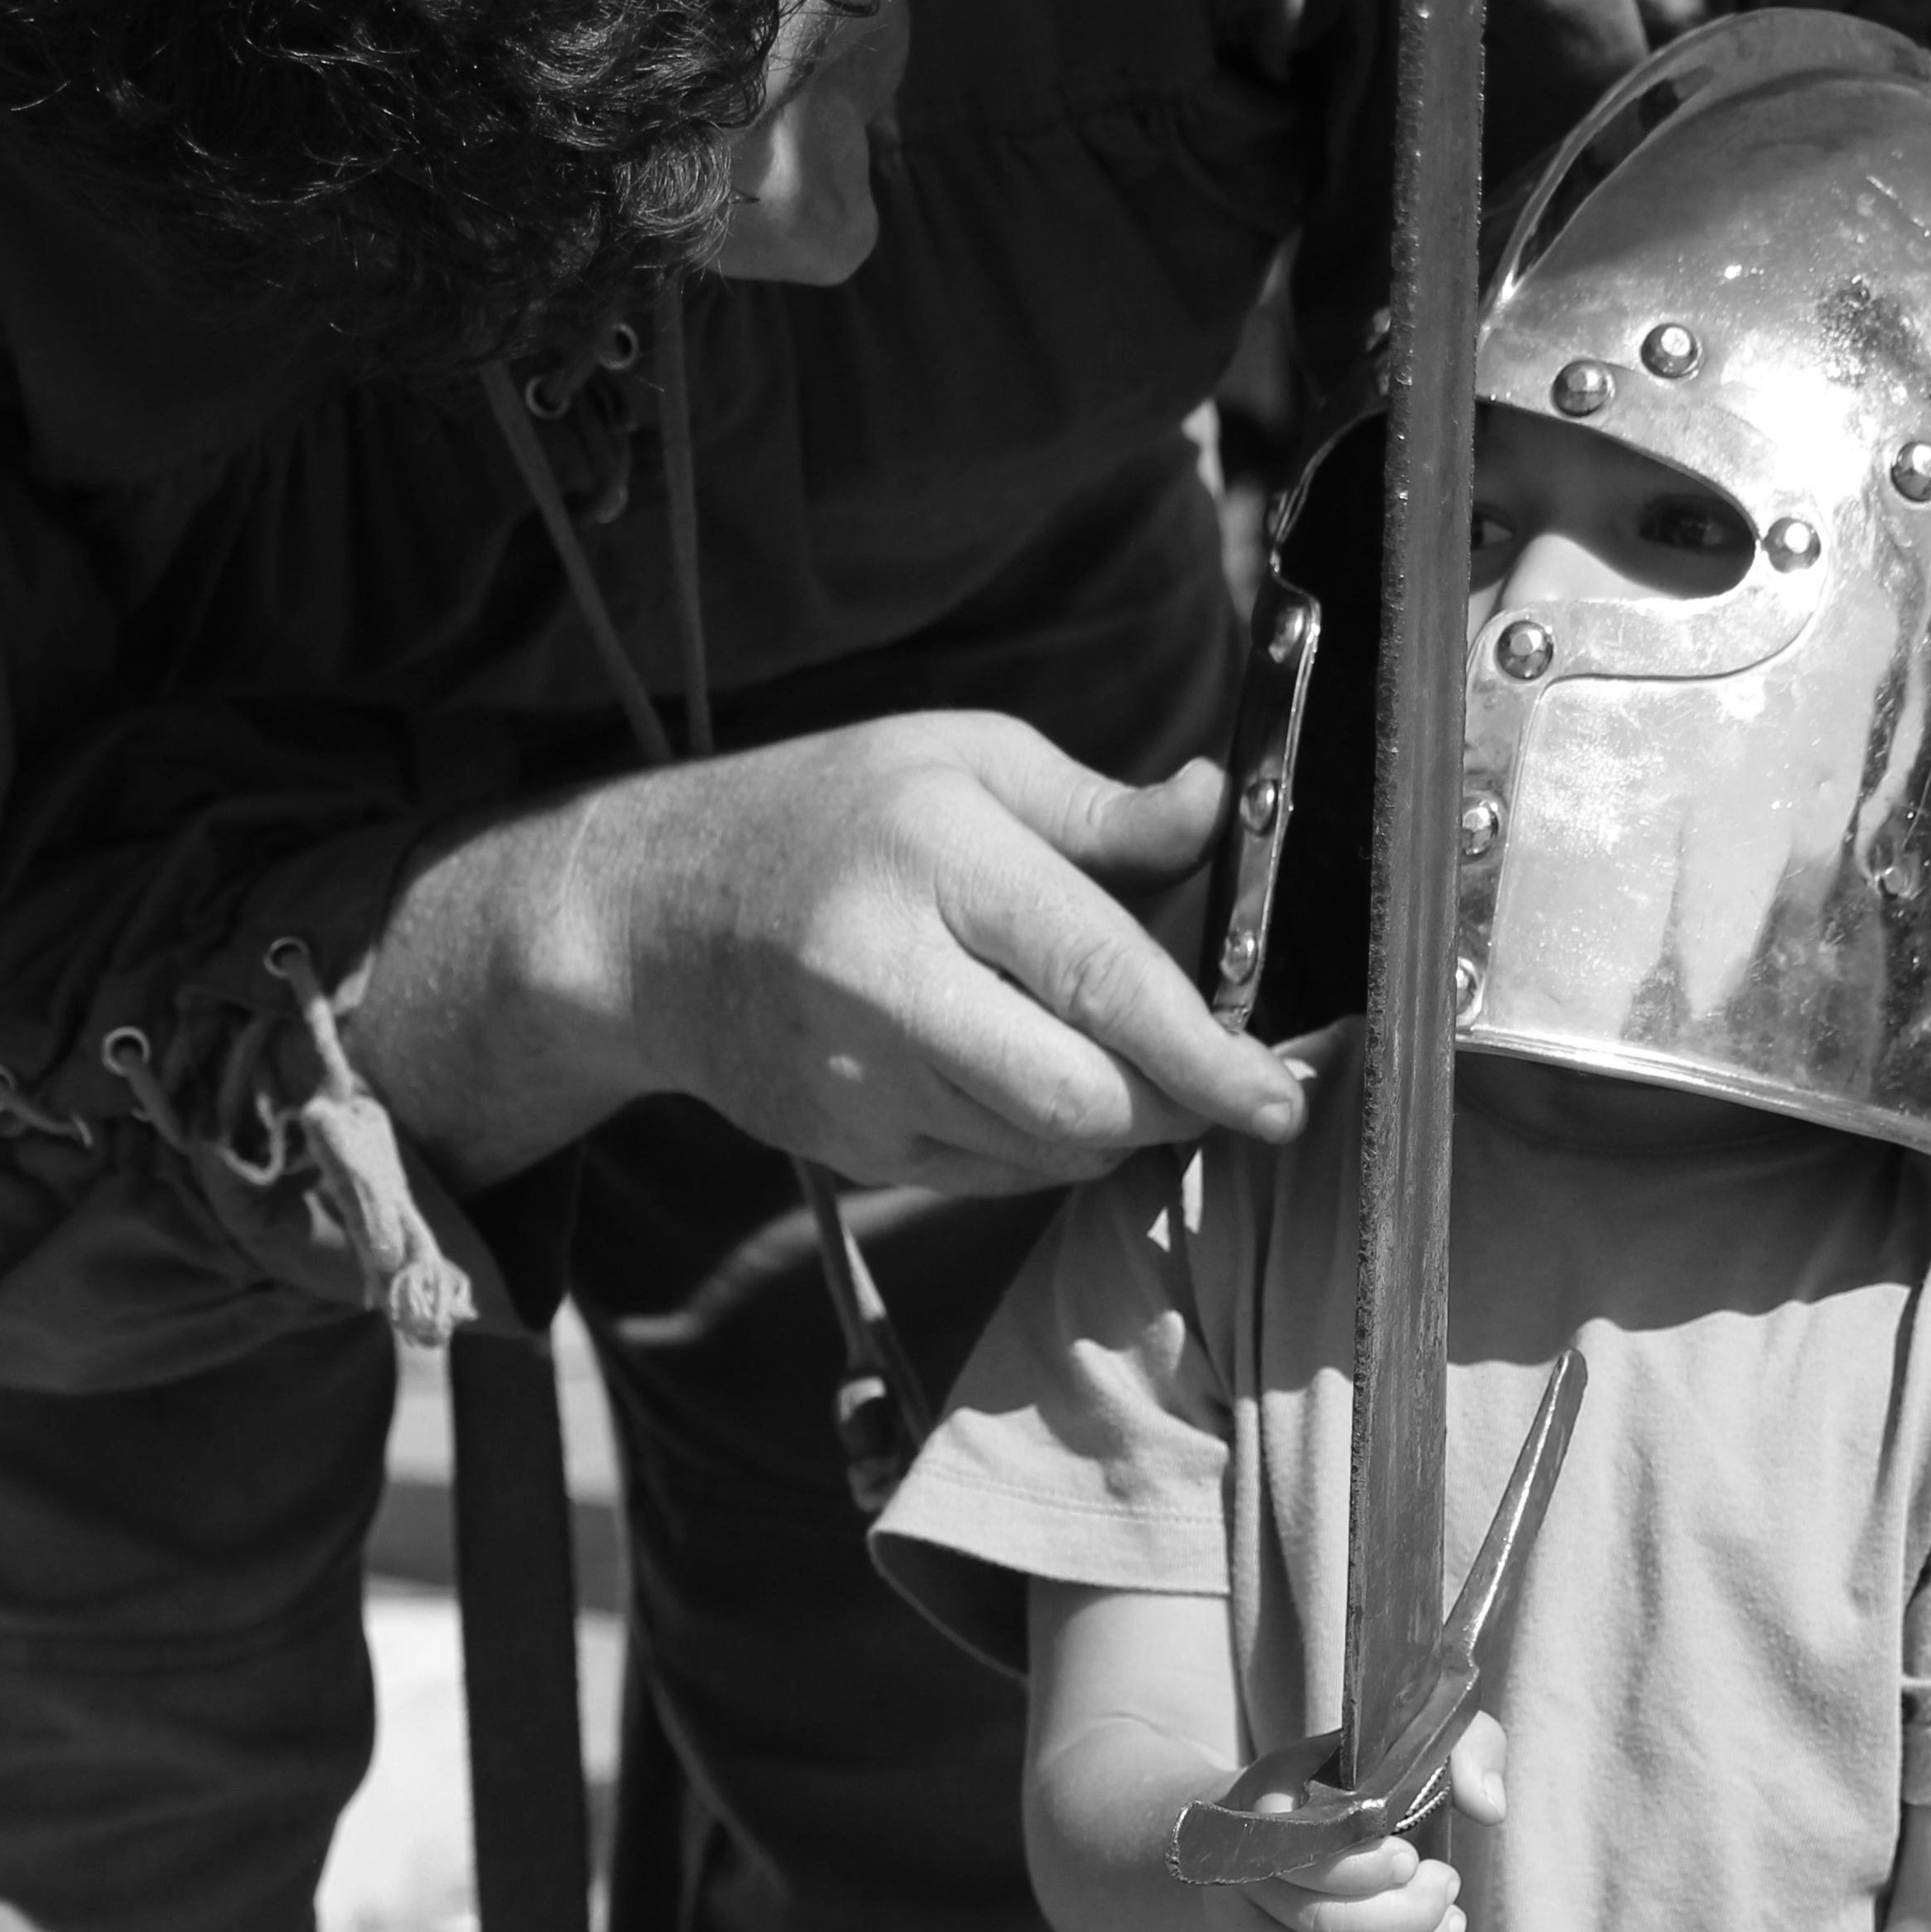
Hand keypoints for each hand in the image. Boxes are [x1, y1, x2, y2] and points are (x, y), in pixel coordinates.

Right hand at [364, 712, 1306, 1195]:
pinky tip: (1025, 1075)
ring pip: (1052, 1149)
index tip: (1279, 1095)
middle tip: (1211, 1075)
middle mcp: (893, 982)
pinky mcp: (857, 1148)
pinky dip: (1046, 1139)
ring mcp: (867, 1083)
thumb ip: (1095, 806)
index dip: (1206, 1052)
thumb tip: (1212, 809)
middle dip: (1174, 1105)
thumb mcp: (956, 758)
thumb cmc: (826, 817)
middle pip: (1084, 1100)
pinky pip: (1000, 1173)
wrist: (651, 923)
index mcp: (935, 861)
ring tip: (1108, 1053)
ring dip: (1114, 1120)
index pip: (1098, 977)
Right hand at [1205, 1715, 1504, 1931]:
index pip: (1304, 1853)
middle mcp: (1239, 1878)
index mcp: (1263, 1806)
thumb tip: (1488, 1805)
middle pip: (1326, 1926)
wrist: (1270, 1835)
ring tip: (1447, 1930)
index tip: (1411, 1858)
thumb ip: (1465, 1745)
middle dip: (1412, 1918)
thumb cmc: (1353, 1787)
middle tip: (1445, 1890)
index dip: (1368, 1867)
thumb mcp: (1404, 1745)